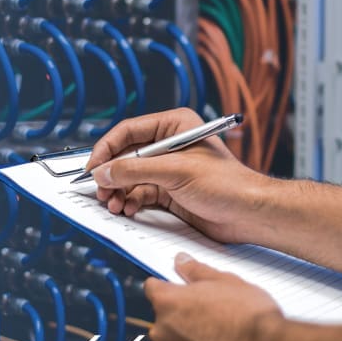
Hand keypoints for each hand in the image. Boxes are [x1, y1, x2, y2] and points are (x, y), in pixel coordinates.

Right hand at [85, 108, 272, 243]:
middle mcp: (169, 145)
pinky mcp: (169, 191)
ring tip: (114, 204)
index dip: (107, 149)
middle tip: (100, 191)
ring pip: (130, 177)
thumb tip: (104, 171)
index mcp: (174, 126)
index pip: (129, 131)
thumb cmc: (227, 184)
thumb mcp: (176, 172)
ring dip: (118, 191)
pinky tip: (129, 208)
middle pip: (125, 156)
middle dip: (111, 175)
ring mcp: (168, 169)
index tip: (93, 166)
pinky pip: (139, 193)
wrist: (248, 213)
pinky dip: (130, 201)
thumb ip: (135, 171)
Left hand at [144, 253, 284, 340]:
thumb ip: (196, 271)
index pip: (153, 288)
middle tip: (211, 311)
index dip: (169, 286)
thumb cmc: (250, 318)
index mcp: (168, 304)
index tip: (179, 287)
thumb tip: (182, 262)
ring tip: (221, 335)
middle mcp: (164, 334)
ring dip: (190, 340)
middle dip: (182, 315)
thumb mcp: (225, 281)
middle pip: (164, 319)